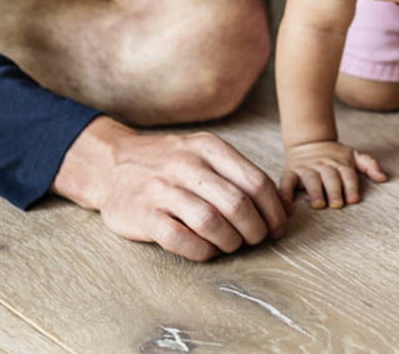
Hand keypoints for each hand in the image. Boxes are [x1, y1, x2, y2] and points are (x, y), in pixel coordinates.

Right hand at [53, 117, 290, 261]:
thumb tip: (286, 208)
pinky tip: (206, 250)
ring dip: (230, 242)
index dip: (273, 211)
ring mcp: (162, 189)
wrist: (112, 164)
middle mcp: (185, 164)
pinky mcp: (143, 215)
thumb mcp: (206, 156)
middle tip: (255, 239)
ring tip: (231, 245)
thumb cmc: (170, 164)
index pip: (256, 182)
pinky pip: (181, 240)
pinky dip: (202, 251)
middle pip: (238, 204)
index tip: (278, 227)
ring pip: (212, 223)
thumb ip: (243, 177)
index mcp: (207, 147)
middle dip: (255, 230)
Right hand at [280, 140, 387, 208]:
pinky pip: (287, 181)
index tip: (353, 200)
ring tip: (319, 204)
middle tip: (337, 204)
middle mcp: (323, 165)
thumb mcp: (354, 155)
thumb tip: (383, 178)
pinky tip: (288, 202)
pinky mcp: (291, 171)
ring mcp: (306, 168)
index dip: (351, 187)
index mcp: (340, 162)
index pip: (347, 174)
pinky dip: (286, 192)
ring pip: (310, 179)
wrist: (309, 142)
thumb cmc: (335, 155)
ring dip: (314, 192)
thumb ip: (370, 165)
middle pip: (330, 177)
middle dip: (333, 191)